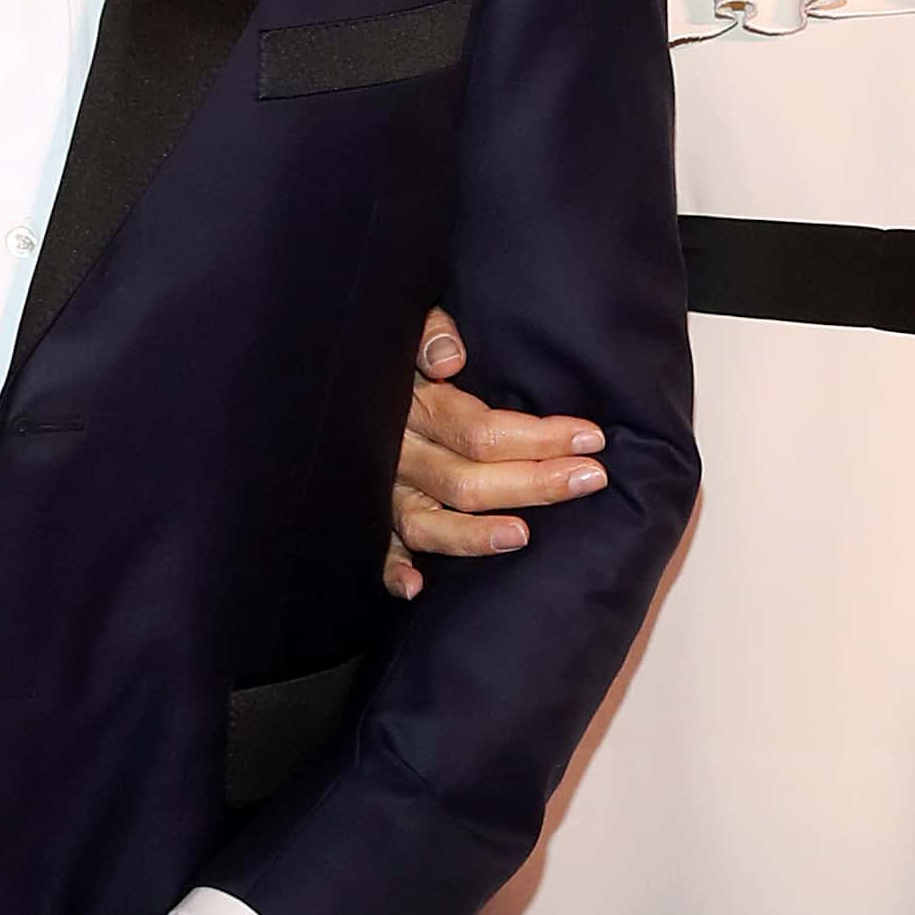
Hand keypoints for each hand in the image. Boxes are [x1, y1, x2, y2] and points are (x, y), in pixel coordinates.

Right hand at [384, 307, 607, 600]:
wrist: (322, 367)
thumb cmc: (391, 352)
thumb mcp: (406, 326)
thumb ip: (428, 332)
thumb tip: (448, 358)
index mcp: (413, 405)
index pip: (480, 430)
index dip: (538, 437)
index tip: (590, 437)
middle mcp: (397, 452)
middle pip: (466, 481)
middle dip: (533, 483)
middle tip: (591, 479)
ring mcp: (380, 489)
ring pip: (427, 524)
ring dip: (474, 536)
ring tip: (524, 537)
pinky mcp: (365, 514)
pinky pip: (375, 550)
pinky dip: (390, 570)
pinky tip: (414, 588)